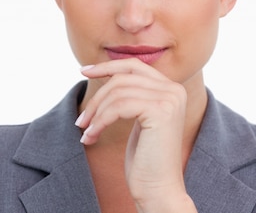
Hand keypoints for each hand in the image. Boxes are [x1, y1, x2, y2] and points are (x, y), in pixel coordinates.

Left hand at [76, 59, 196, 211]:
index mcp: (171, 89)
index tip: (83, 71)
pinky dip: (100, 121)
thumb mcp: (138, 119)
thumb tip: (107, 72)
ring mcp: (169, 99)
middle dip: (96, 98)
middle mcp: (174, 90)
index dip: (106, 66)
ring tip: (86, 132)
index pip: (133, 66)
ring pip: (117, 92)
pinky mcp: (160, 111)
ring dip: (95, 113)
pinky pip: (118, 106)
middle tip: (81, 120)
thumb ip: (132, 95)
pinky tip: (91, 137)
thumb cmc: (146, 159)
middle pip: (122, 79)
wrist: (159, 190)